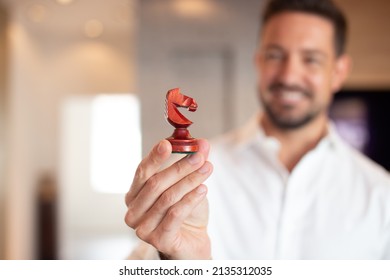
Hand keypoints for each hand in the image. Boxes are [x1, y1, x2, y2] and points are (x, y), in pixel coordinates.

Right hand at [125, 139, 212, 258]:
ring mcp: (143, 228)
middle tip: (199, 156)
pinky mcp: (158, 240)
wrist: (192, 241)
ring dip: (190, 181)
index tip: (168, 143)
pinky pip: (175, 214)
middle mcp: (133, 212)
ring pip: (167, 198)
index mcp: (134, 195)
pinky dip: (190, 199)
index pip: (142, 172)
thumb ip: (192, 162)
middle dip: (179, 167)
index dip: (154, 157)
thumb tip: (202, 143)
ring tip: (207, 169)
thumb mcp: (188, 183)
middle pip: (155, 184)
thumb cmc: (184, 211)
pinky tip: (203, 189)